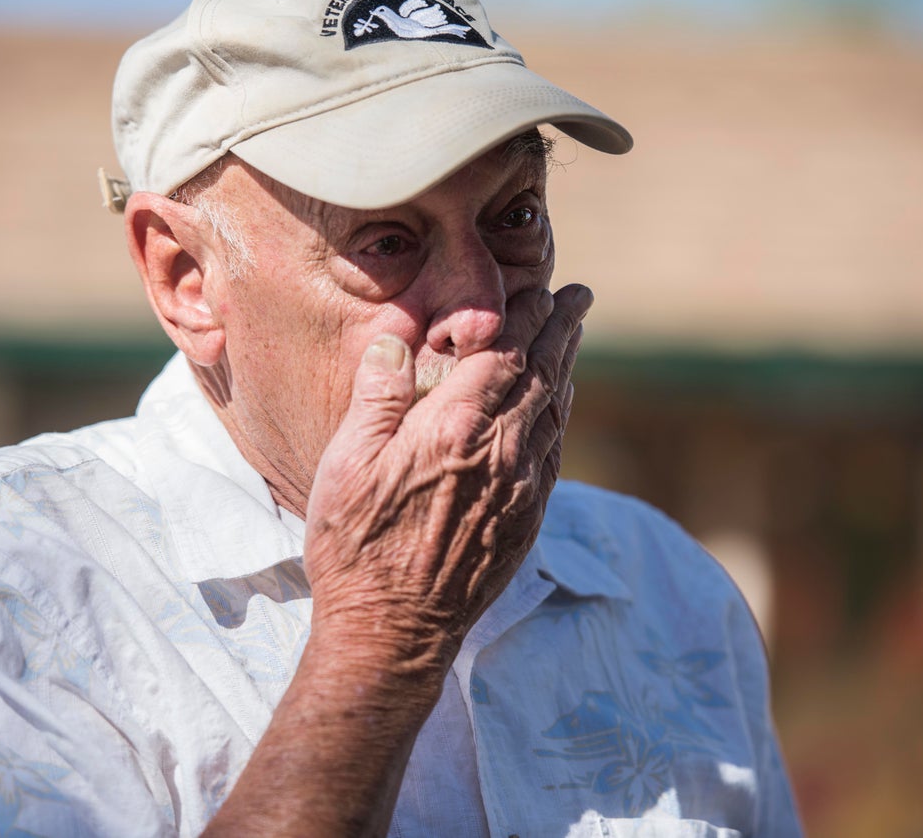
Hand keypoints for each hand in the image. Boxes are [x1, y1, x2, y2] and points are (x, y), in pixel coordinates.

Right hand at [303, 284, 590, 680]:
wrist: (392, 633)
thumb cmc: (355, 548)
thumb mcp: (345, 466)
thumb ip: (376, 397)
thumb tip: (397, 339)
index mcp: (453, 430)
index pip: (504, 354)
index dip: (526, 317)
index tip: (540, 290)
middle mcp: (500, 454)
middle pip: (543, 374)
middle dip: (562, 329)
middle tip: (578, 297)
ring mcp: (520, 490)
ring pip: (556, 412)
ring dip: (567, 366)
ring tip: (573, 336)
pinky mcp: (526, 521)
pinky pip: (555, 453)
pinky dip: (562, 416)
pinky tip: (559, 405)